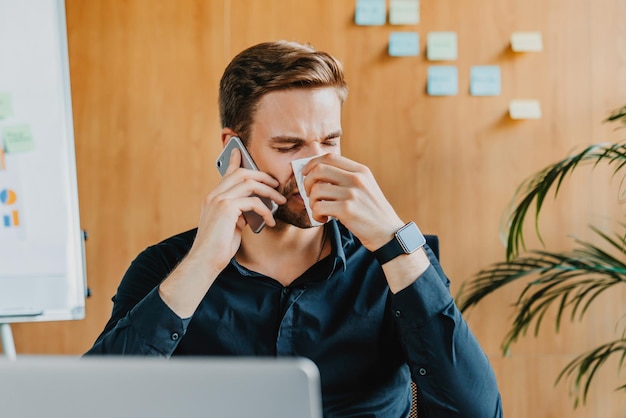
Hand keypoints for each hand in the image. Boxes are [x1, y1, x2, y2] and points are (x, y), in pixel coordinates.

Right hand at [188, 148, 286, 273]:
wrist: (206, 260)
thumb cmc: (218, 247)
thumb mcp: (229, 225)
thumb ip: (237, 213)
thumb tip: (249, 211)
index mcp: (213, 197)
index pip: (227, 173)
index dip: (235, 160)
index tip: (239, 150)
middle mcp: (214, 195)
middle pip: (242, 173)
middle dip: (263, 176)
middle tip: (276, 184)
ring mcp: (219, 200)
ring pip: (250, 183)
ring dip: (269, 192)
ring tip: (280, 202)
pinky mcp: (227, 208)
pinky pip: (253, 202)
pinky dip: (266, 210)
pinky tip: (270, 222)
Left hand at [302, 153, 403, 250]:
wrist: (388, 232)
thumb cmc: (372, 211)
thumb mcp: (365, 187)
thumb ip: (347, 177)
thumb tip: (317, 171)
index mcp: (360, 170)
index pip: (329, 157)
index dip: (312, 163)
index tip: (306, 173)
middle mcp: (356, 179)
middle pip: (318, 170)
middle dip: (307, 182)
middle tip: (310, 194)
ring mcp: (352, 194)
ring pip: (316, 190)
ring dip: (311, 202)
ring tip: (319, 210)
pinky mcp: (347, 210)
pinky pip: (318, 207)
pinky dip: (316, 214)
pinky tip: (323, 218)